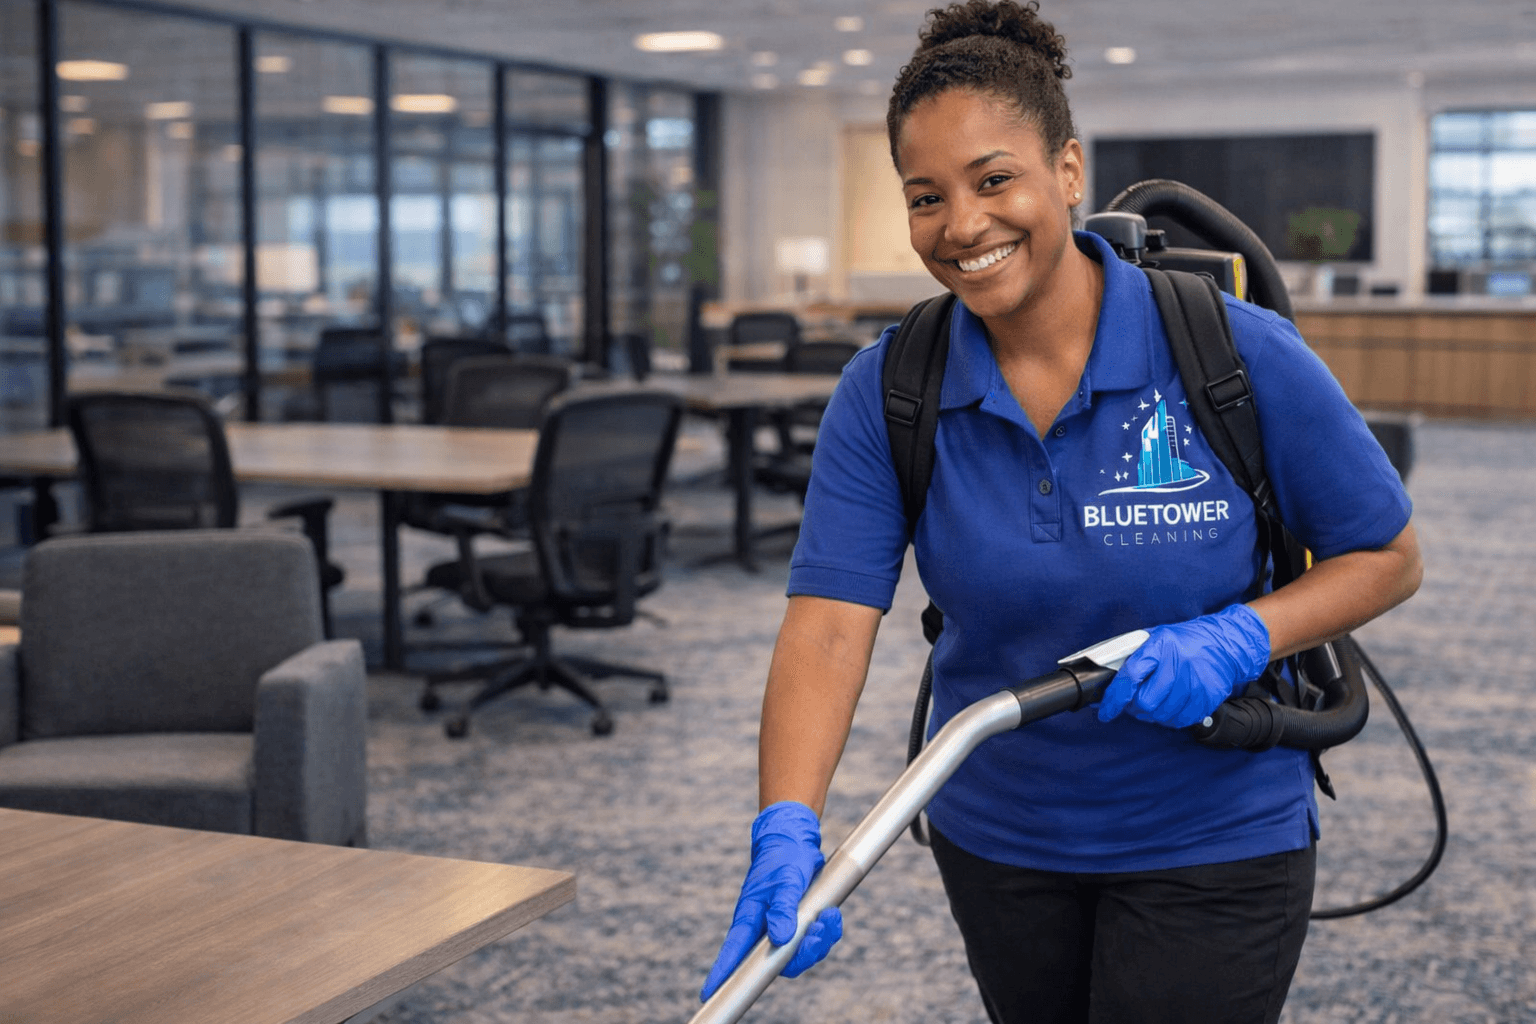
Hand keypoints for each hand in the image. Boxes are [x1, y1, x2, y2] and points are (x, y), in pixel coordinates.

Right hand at [700, 801, 843, 1000]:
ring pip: (799, 952)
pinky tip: (832, 914)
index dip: (722, 974)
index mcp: (750, 916)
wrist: (795, 840)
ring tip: (830, 917)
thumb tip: (780, 938)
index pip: (733, 951)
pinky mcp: (798, 923)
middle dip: (802, 954)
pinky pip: (813, 939)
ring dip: (819, 941)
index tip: (708, 994)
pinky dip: (827, 931)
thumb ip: (783, 909)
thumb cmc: (784, 857)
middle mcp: (763, 927)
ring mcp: (781, 926)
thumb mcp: (786, 880)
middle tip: (818, 934)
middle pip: (777, 960)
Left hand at [1098, 604, 1270, 728]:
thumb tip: (1104, 680)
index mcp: (1160, 645)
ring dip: (1151, 714)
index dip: (1114, 698)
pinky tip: (1170, 705)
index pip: (1131, 676)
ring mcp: (1196, 683)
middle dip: (1133, 707)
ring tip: (1154, 702)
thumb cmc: (1182, 641)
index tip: (1106, 712)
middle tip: (1133, 703)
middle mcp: (1179, 664)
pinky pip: (1179, 720)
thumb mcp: (1155, 638)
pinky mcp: (1207, 698)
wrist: (1223, 644)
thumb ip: (1132, 657)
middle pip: (1146, 701)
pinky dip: (1169, 718)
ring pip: (1161, 715)